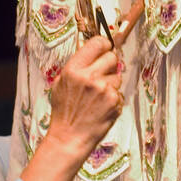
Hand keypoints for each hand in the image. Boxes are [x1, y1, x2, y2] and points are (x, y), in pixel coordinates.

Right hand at [47, 35, 123, 164]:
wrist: (69, 138)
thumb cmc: (64, 111)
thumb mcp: (61, 83)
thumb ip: (77, 65)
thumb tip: (91, 49)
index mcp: (74, 69)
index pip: (98, 42)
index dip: (103, 45)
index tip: (104, 49)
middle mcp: (90, 76)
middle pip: (112, 57)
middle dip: (108, 64)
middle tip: (101, 75)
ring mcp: (104, 89)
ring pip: (117, 76)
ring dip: (111, 83)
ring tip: (98, 97)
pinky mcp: (115, 102)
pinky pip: (119, 92)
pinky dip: (113, 98)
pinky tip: (102, 107)